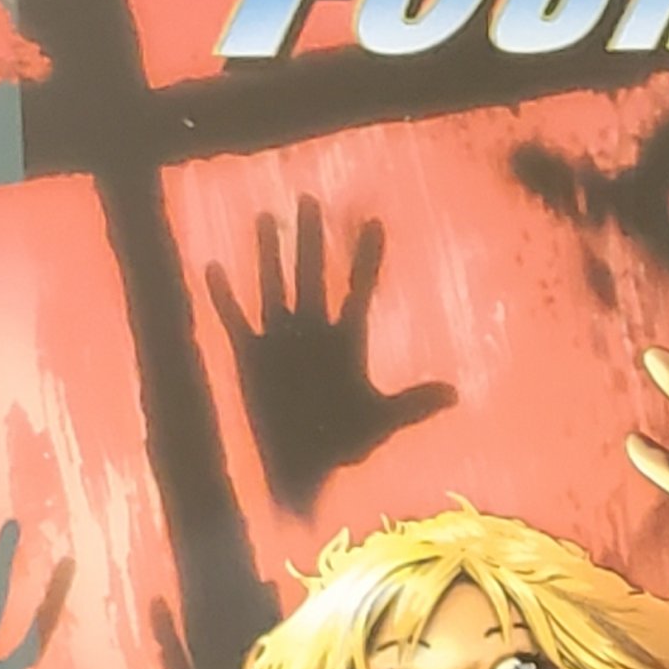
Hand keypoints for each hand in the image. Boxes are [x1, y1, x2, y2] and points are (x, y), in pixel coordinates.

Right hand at [209, 198, 455, 516]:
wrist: (303, 470)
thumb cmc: (344, 445)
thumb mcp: (380, 421)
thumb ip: (412, 404)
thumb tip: (454, 393)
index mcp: (348, 342)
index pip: (359, 289)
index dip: (367, 258)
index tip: (374, 222)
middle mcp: (313, 333)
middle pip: (313, 275)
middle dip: (311, 240)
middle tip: (310, 198)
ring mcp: (281, 342)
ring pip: (274, 287)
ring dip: (269, 255)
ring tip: (267, 217)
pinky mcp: (251, 358)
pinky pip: (235, 320)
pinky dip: (225, 297)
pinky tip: (214, 267)